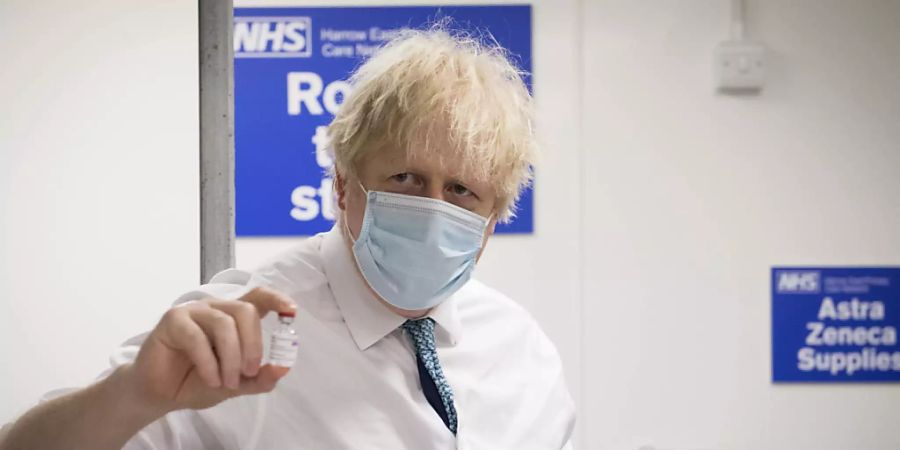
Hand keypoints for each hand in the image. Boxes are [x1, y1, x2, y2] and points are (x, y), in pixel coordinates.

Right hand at [125, 286, 296, 412]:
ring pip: (224, 323)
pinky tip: (210, 379)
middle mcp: (216, 309)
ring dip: (231, 357)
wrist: (161, 395)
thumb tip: (284, 368)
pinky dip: (208, 362)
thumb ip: (260, 377)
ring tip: (227, 382)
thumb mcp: (237, 384)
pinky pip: (197, 336)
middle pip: (246, 311)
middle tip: (249, 372)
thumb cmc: (198, 381)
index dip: (276, 299)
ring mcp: (194, 311)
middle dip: (253, 345)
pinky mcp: (173, 320)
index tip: (291, 311)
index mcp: (234, 318)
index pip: (259, 297)